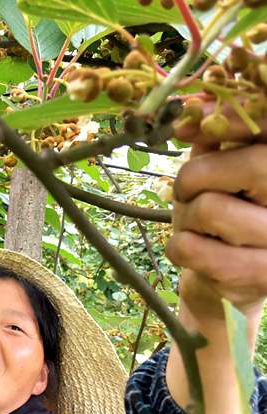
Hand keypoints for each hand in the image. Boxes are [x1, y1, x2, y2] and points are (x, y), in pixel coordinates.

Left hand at [169, 101, 266, 320]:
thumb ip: (214, 136)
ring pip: (212, 208)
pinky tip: (195, 251)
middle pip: (254, 165)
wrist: (227, 282)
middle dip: (198, 175)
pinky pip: (192, 248)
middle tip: (186, 189)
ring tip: (197, 226)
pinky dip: (178, 247)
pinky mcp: (262, 276)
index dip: (240, 117)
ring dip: (185, 216)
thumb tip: (192, 109)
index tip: (193, 120)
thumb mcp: (221, 169)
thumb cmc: (222, 215)